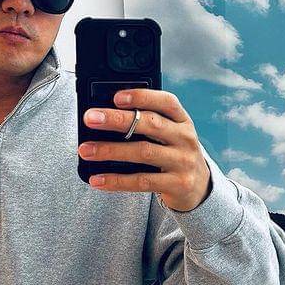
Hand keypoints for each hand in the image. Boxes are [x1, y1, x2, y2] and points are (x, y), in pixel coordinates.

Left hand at [77, 88, 212, 210]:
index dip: (142, 96)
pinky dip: (116, 180)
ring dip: (111, 150)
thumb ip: (148, 124)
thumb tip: (104, 118)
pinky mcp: (177, 184)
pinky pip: (142, 181)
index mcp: (182, 120)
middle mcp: (186, 138)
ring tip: (86, 149)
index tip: (116, 96)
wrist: (199, 188)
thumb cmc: (173, 154)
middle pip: (151, 124)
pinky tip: (97, 179)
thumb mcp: (170, 135)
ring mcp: (183, 162)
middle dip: (117, 119)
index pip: (166, 102)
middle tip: (90, 118)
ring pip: (143, 152)